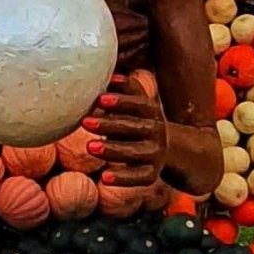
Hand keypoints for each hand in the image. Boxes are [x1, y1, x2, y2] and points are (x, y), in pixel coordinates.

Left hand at [83, 72, 167, 189]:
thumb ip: (126, 89)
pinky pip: (138, 177)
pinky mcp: (151, 174)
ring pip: (134, 152)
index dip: (121, 101)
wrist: (169, 149)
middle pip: (134, 128)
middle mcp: (157, 131)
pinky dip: (122, 178)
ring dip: (112, 150)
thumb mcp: (138, 103)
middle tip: (85, 122)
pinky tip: (104, 177)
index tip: (100, 99)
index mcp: (152, 111)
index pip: (139, 104)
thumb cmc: (140, 120)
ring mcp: (155, 153)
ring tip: (89, 147)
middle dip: (109, 125)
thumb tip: (110, 75)